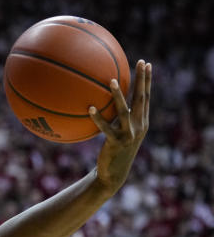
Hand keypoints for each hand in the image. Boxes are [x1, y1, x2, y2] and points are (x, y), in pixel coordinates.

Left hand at [90, 59, 151, 192]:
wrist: (113, 174)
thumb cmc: (113, 151)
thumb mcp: (118, 132)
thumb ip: (116, 118)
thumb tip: (103, 100)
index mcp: (141, 121)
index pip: (146, 97)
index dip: (147, 80)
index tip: (146, 64)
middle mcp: (139, 126)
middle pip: (142, 98)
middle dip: (142, 80)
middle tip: (141, 62)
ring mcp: (129, 134)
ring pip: (124, 111)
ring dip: (118, 95)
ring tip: (111, 81)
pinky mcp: (117, 143)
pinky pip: (106, 128)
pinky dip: (98, 118)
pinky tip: (90, 108)